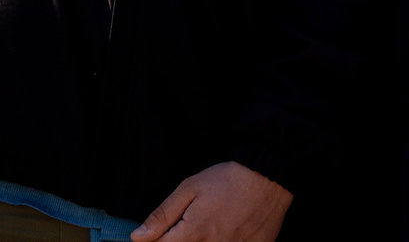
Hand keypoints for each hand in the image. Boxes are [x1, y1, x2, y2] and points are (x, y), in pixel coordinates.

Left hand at [132, 161, 290, 241]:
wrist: (271, 174)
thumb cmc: (228, 179)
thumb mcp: (190, 188)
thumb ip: (162, 215)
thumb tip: (138, 237)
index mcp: (194, 234)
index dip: (158, 240)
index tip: (164, 233)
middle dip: (183, 239)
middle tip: (196, 225)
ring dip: (204, 241)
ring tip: (214, 224)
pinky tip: (230, 230)